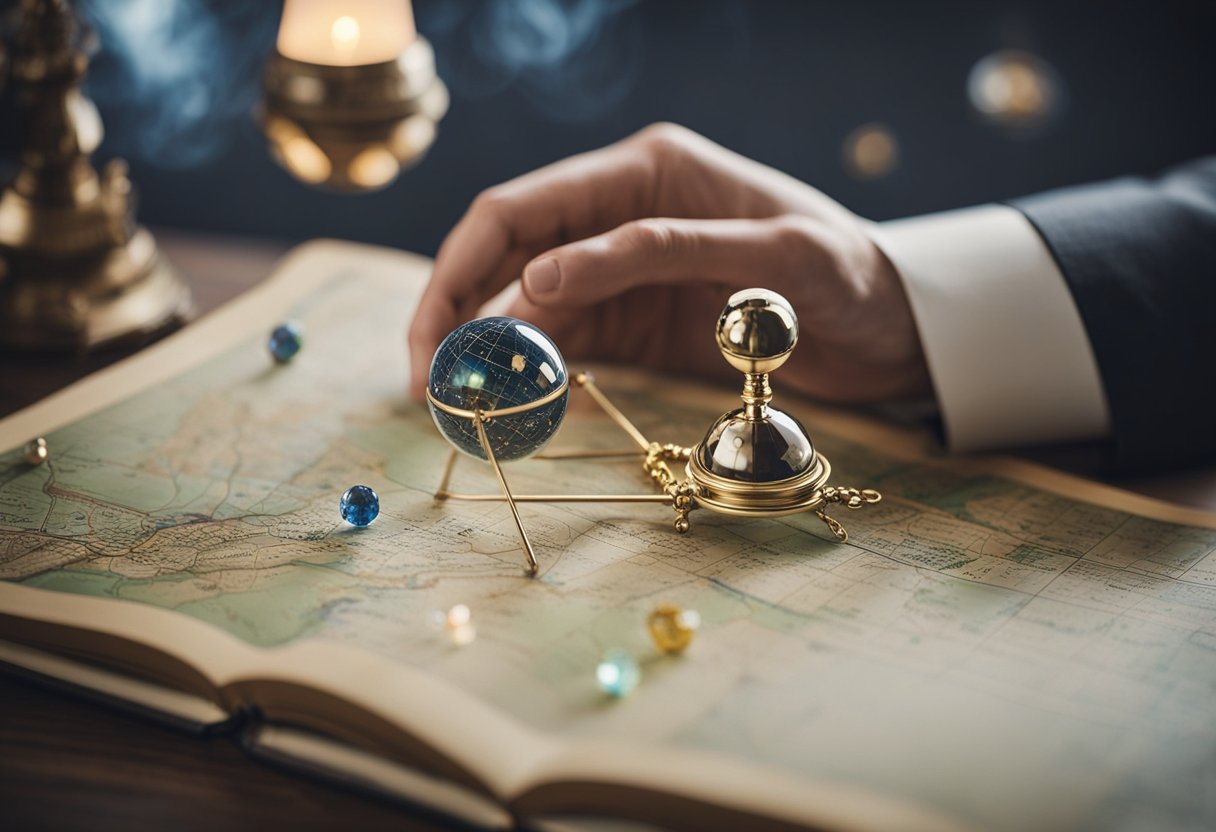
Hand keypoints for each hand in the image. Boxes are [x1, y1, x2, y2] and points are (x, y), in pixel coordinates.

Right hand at [408, 123, 929, 402]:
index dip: (464, 269)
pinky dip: (534, 378)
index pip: (521, 209)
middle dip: (457, 317)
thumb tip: (539, 279)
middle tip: (428, 386)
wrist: (895, 327)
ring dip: (489, 356)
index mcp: (645, 171)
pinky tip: (514, 411)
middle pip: (506, 258)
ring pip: (526, 308)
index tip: (436, 336)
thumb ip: (658, 252)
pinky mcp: (636, 324)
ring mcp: (623, 273)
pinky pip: (566, 347)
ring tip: (458, 411)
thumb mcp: (772, 256)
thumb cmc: (850, 275)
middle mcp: (619, 215)